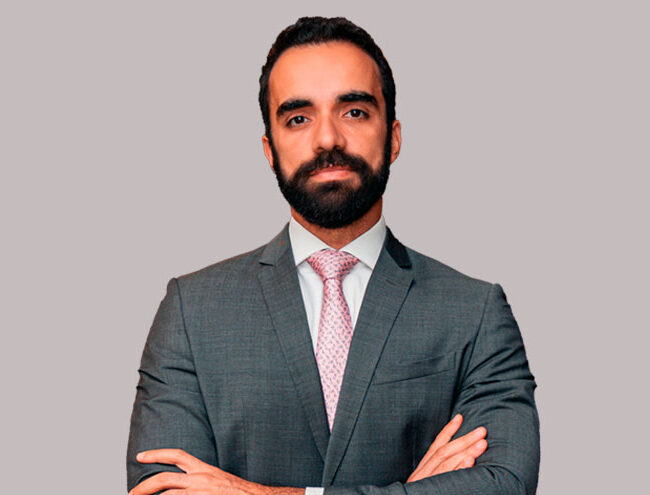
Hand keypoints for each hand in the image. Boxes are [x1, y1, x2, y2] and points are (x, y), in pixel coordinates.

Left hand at [130, 449, 303, 494]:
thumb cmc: (236, 491)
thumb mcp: (216, 478)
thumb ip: (199, 478)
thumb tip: (183, 483)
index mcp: (203, 469)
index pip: (176, 455)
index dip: (157, 453)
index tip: (140, 455)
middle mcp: (198, 479)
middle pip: (164, 478)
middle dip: (144, 486)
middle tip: (132, 492)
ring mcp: (198, 493)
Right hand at [407, 414, 486, 481]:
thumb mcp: (422, 486)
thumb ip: (434, 473)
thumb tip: (456, 462)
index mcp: (421, 472)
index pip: (435, 447)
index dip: (448, 431)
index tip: (460, 417)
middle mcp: (422, 475)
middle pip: (444, 452)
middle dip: (464, 439)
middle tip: (482, 430)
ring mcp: (427, 483)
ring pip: (447, 463)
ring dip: (466, 451)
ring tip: (482, 443)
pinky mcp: (433, 491)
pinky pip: (447, 480)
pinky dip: (459, 470)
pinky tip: (470, 462)